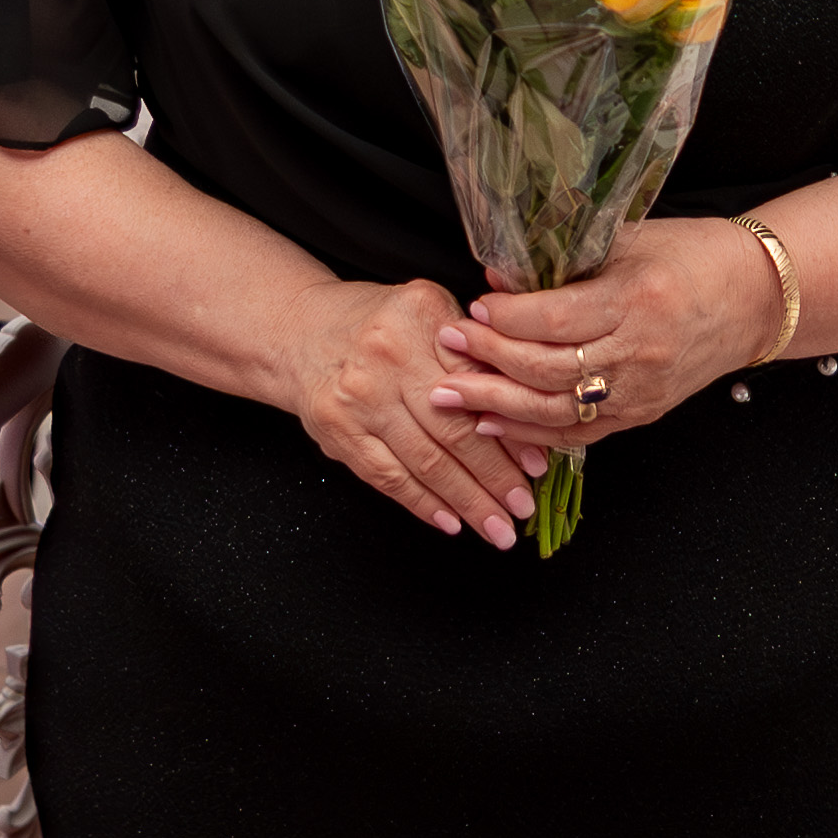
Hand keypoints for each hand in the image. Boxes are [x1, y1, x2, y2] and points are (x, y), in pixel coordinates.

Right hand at [279, 275, 546, 546]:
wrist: (298, 331)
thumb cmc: (378, 322)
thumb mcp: (427, 309)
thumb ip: (472, 347)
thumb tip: (525, 409)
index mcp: (418, 318)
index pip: (475, 384)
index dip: (509, 430)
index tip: (538, 464)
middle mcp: (386, 359)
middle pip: (451, 430)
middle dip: (494, 477)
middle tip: (523, 507)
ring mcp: (357, 400)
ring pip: (423, 462)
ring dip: (465, 501)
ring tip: (497, 528)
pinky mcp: (337, 433)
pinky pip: (388, 477)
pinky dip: (422, 503)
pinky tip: (450, 522)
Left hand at [440, 210, 785, 460]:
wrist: (755, 297)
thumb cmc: (691, 256)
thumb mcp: (628, 240)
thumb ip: (565, 259)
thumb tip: (496, 273)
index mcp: (636, 300)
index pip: (556, 321)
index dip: (506, 320)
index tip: (471, 310)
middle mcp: (639, 353)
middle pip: (548, 370)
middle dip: (489, 361)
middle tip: (446, 349)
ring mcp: (641, 391)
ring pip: (557, 411)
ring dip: (497, 405)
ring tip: (450, 395)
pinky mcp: (642, 414)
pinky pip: (578, 433)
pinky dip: (531, 433)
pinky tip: (492, 424)